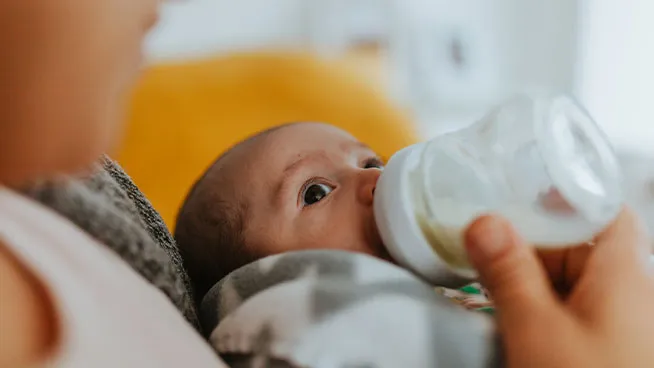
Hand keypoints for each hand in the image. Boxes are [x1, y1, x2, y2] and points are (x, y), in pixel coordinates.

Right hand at [464, 209, 653, 367]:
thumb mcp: (535, 331)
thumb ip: (509, 273)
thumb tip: (485, 226)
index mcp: (624, 276)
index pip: (603, 212)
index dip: (563, 201)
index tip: (519, 201)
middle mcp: (632, 297)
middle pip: (579, 250)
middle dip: (531, 250)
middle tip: (488, 258)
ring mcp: (624, 328)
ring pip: (573, 287)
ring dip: (533, 287)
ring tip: (499, 299)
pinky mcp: (611, 353)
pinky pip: (575, 319)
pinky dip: (544, 316)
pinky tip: (520, 331)